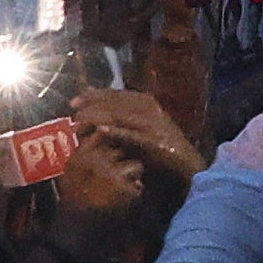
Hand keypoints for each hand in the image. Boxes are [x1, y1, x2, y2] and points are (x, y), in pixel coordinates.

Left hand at [69, 86, 205, 179]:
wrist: (190, 168)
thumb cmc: (165, 151)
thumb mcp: (145, 131)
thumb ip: (127, 122)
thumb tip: (100, 115)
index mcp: (151, 106)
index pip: (120, 94)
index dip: (97, 95)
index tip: (77, 98)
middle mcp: (153, 112)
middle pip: (117, 102)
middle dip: (93, 105)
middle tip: (73, 110)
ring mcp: (155, 127)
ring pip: (121, 116)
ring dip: (98, 117)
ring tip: (80, 122)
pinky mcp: (155, 143)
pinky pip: (132, 135)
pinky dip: (116, 132)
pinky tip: (100, 131)